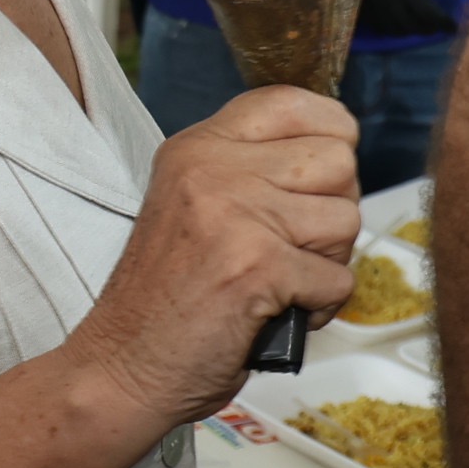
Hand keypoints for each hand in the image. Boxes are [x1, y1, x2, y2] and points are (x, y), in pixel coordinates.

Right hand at [71, 85, 358, 426]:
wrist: (123, 365)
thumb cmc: (165, 298)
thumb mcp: (193, 202)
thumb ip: (252, 171)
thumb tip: (337, 156)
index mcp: (198, 147)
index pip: (292, 102)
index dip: (328, 136)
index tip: (319, 177)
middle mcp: (214, 169)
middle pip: (337, 160)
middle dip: (331, 211)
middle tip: (291, 246)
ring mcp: (236, 214)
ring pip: (345, 220)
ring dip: (326, 264)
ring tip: (280, 283)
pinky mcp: (259, 267)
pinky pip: (338, 280)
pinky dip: (318, 309)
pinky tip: (275, 313)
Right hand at [355, 0, 462, 40]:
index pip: (426, 10)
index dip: (442, 22)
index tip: (454, 27)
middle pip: (412, 24)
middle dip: (429, 28)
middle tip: (439, 25)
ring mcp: (369, 5)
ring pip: (395, 29)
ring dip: (412, 30)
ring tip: (422, 25)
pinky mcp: (357, 8)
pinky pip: (378, 27)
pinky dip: (393, 29)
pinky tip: (400, 23)